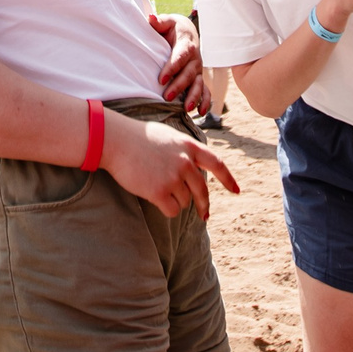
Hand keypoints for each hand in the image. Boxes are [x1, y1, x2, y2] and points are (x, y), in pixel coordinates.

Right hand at [102, 110, 241, 219]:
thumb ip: (185, 151)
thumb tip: (196, 169)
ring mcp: (173, 177)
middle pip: (202, 191)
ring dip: (175, 200)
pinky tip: (155, 198)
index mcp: (189, 146)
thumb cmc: (139, 137)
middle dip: (204, 205)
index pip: (217, 164)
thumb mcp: (169, 137)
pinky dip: (166, 209)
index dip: (228, 179)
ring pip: (185, 201)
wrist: (116, 140)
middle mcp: (185, 162)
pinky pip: (172, 210)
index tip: (236, 191)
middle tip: (204, 215)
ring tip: (158, 187)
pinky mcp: (159, 191)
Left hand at [149, 12, 204, 111]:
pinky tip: (200, 113)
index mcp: (186, 45)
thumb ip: (159, 22)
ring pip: (198, 84)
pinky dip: (205, 102)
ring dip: (193, 96)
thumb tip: (150, 18)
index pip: (180, 57)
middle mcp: (195, 59)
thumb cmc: (173, 28)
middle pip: (188, 74)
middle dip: (179, 86)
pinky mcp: (199, 78)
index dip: (172, 68)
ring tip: (186, 108)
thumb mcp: (167, 22)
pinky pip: (205, 91)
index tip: (161, 79)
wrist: (187, 32)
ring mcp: (198, 70)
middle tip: (167, 97)